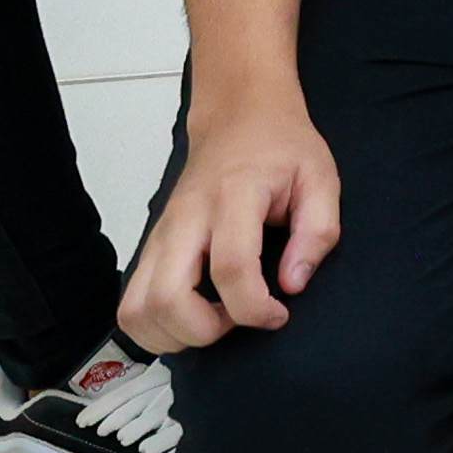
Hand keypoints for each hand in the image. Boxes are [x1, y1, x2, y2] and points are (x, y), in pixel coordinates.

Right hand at [119, 94, 337, 352]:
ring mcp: (160, 234)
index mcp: (233, 196)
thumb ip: (316, 232)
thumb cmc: (281, 148)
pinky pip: (131, 305)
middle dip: (205, 330)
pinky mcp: (149, 247)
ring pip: (137, 309)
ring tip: (215, 319)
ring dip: (175, 334)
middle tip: (239, 319)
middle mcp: (186, 218)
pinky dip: (155, 327)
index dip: (255, 307)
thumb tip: (293, 285)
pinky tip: (192, 316)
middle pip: (167, 297)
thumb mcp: (321, 179)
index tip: (279, 314)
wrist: (238, 117)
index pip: (231, 267)